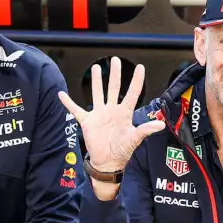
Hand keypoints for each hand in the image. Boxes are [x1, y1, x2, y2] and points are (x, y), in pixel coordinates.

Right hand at [56, 56, 165, 174]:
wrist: (108, 162)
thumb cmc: (122, 151)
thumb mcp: (135, 139)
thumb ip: (146, 129)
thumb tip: (160, 125)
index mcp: (125, 113)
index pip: (132, 93)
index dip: (136, 81)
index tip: (140, 67)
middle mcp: (112, 110)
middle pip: (114, 88)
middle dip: (115, 74)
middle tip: (115, 60)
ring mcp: (99, 114)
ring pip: (97, 93)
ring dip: (97, 81)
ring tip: (97, 68)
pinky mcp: (87, 121)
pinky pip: (76, 109)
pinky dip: (68, 103)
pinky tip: (61, 95)